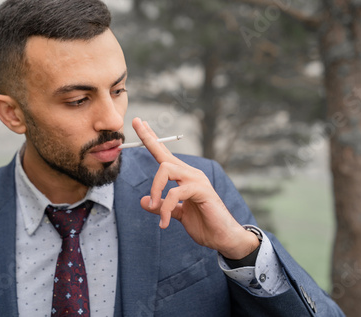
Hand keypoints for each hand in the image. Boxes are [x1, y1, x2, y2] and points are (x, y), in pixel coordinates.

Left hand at [132, 118, 259, 259]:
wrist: (223, 238)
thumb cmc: (204, 224)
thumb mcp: (178, 214)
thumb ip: (162, 206)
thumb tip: (143, 201)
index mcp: (184, 177)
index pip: (164, 155)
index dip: (152, 139)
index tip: (140, 123)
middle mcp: (190, 174)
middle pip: (164, 153)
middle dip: (149, 138)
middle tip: (136, 122)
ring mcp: (197, 180)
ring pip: (166, 169)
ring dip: (156, 189)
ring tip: (154, 208)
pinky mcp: (201, 190)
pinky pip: (175, 192)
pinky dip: (165, 208)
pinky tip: (163, 223)